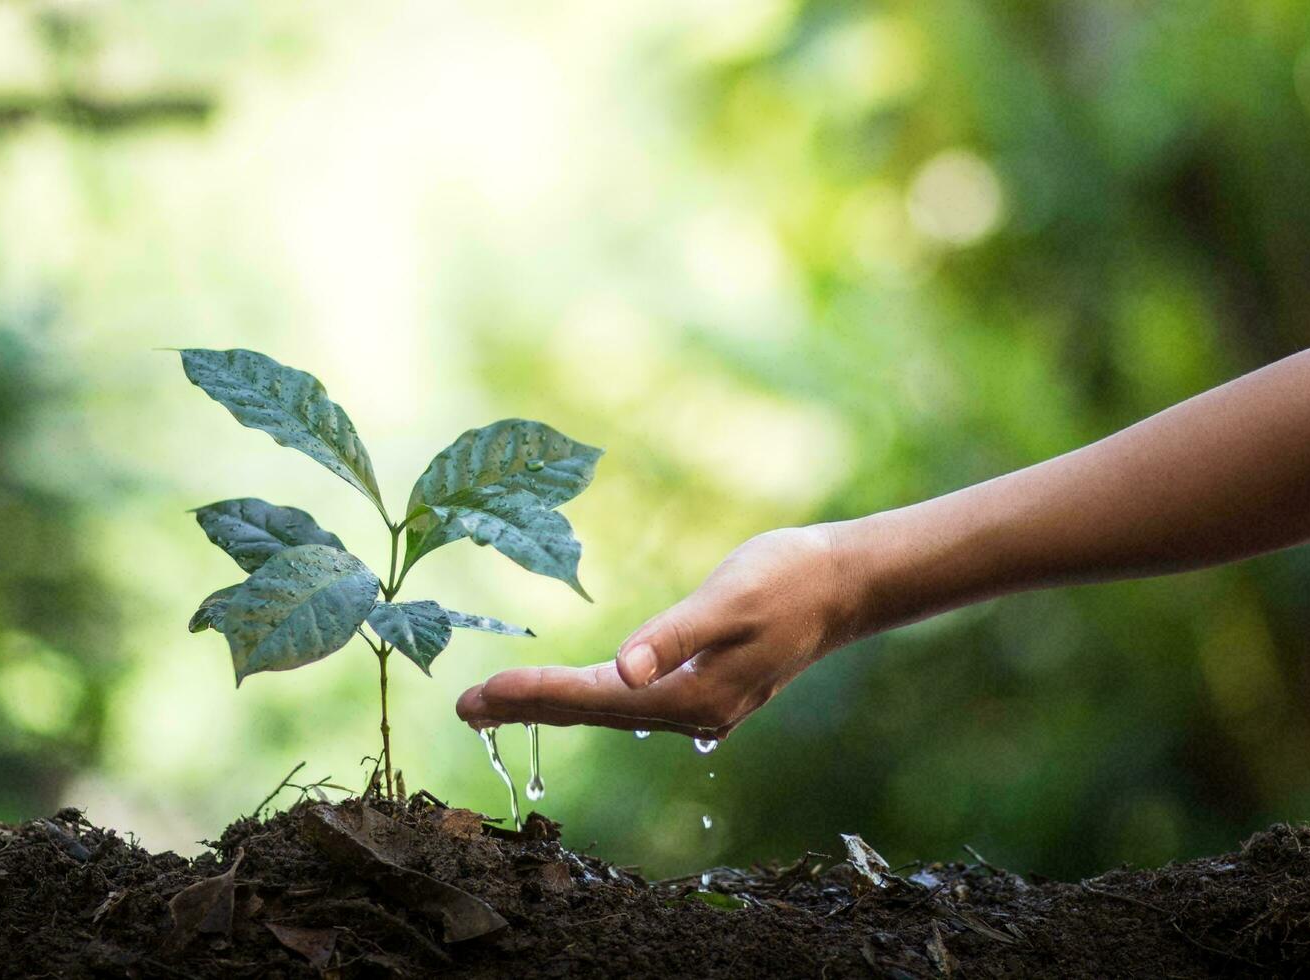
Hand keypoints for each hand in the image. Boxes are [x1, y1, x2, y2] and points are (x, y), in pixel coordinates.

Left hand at [455, 525, 851, 737]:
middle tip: (464, 709)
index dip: (534, 692)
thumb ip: (675, 635)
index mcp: (693, 696)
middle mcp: (693, 715)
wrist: (845, 585)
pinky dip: (587, 697)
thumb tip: (623, 670)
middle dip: (527, 708)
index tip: (480, 692)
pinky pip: (630, 703)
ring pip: (608, 710)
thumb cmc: (789, 579)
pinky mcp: (705, 691)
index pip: (595, 697)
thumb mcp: (730, 599)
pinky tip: (571, 695)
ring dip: (551, 705)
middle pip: (592, 713)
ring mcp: (700, 709)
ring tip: (497, 705)